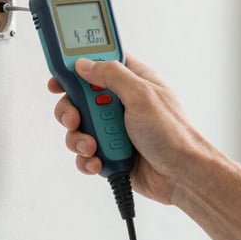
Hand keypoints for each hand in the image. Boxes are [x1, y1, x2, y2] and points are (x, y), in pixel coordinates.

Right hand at [47, 54, 211, 204]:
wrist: (182, 176)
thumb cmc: (172, 133)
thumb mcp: (142, 95)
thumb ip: (111, 75)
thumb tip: (83, 63)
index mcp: (131, 81)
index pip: (97, 64)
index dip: (75, 68)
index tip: (58, 78)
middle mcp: (120, 102)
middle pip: (78, 98)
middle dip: (72, 111)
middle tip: (76, 119)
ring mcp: (113, 128)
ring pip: (78, 128)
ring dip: (79, 139)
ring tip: (94, 148)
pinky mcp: (110, 152)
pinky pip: (84, 153)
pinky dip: (87, 159)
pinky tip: (98, 162)